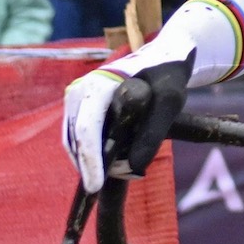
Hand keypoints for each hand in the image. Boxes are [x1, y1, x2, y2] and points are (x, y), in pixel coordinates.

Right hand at [62, 52, 194, 192]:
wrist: (162, 55)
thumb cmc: (167, 74)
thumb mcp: (170, 100)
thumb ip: (153, 132)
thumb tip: (133, 166)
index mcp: (99, 84)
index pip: (87, 128)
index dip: (90, 160)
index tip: (96, 187)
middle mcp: (80, 90)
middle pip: (75, 138)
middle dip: (89, 165)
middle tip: (104, 188)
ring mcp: (76, 98)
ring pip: (73, 140)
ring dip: (88, 161)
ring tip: (108, 176)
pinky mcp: (79, 107)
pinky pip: (77, 136)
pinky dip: (88, 153)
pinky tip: (104, 165)